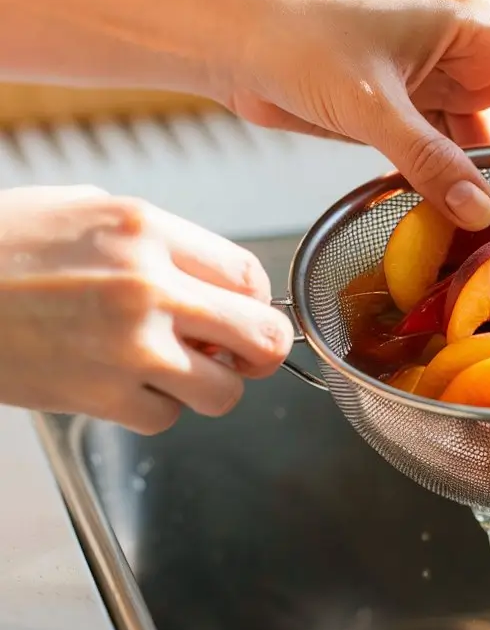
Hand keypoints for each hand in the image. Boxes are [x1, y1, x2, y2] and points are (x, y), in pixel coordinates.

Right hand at [0, 186, 292, 433]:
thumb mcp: (86, 210)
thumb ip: (159, 241)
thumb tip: (213, 278)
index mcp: (148, 230)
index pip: (251, 276)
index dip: (257, 301)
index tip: (244, 311)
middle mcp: (149, 288)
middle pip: (263, 338)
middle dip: (260, 351)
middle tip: (241, 353)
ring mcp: (129, 347)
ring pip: (225, 392)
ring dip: (209, 387)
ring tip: (177, 371)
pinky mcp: (100, 397)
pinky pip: (165, 420)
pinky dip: (155, 410)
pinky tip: (124, 384)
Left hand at [223, 0, 489, 230]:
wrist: (241, 42)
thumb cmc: (299, 42)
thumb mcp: (370, 104)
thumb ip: (429, 160)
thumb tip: (485, 215)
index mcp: (481, 29)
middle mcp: (478, 54)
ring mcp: (451, 86)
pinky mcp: (423, 115)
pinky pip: (472, 155)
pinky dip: (485, 187)